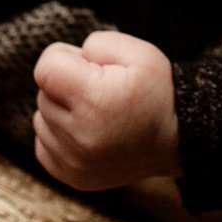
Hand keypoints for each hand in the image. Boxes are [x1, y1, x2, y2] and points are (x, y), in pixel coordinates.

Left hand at [32, 32, 181, 190]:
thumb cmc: (159, 93)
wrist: (179, 139)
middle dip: (67, 84)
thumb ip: (96, 44)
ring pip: (42, 119)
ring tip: (97, 111)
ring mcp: (75, 162)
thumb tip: (70, 59)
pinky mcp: (73, 177)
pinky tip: (88, 130)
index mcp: (94, 102)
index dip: (66, 58)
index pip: (46, 68)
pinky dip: (60, 134)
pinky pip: (43, 144)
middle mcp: (80, 137)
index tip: (89, 65)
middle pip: (44, 93)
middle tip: (102, 89)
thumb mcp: (139, 52)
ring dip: (62, 110)